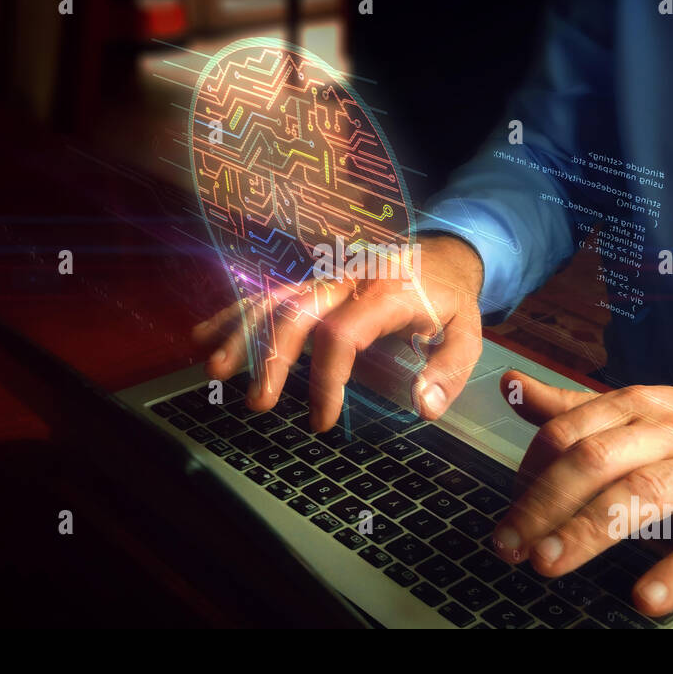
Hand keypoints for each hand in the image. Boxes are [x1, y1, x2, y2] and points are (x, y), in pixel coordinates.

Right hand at [191, 234, 484, 429]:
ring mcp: (325, 275)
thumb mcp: (468, 334)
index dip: (327, 380)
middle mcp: (349, 277)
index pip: (343, 335)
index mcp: (387, 292)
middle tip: (257, 403)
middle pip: (298, 311)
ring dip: (240, 334)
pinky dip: (234, 314)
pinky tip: (204, 337)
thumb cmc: (450, 299)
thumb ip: (448, 371)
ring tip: (214, 371)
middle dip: (271, 358)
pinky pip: (268, 292)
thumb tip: (423, 407)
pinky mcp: (311, 278)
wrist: (444, 253)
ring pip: (274, 298)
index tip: (322, 420)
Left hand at [492, 371, 672, 615]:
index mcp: (636, 405)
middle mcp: (670, 430)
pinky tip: (644, 596)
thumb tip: (510, 386)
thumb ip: (572, 407)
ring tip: (550, 564)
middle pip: (596, 461)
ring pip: (642, 495)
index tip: (505, 509)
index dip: (529, 472)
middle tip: (510, 545)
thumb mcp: (639, 411)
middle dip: (544, 504)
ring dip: (590, 531)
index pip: (568, 431)